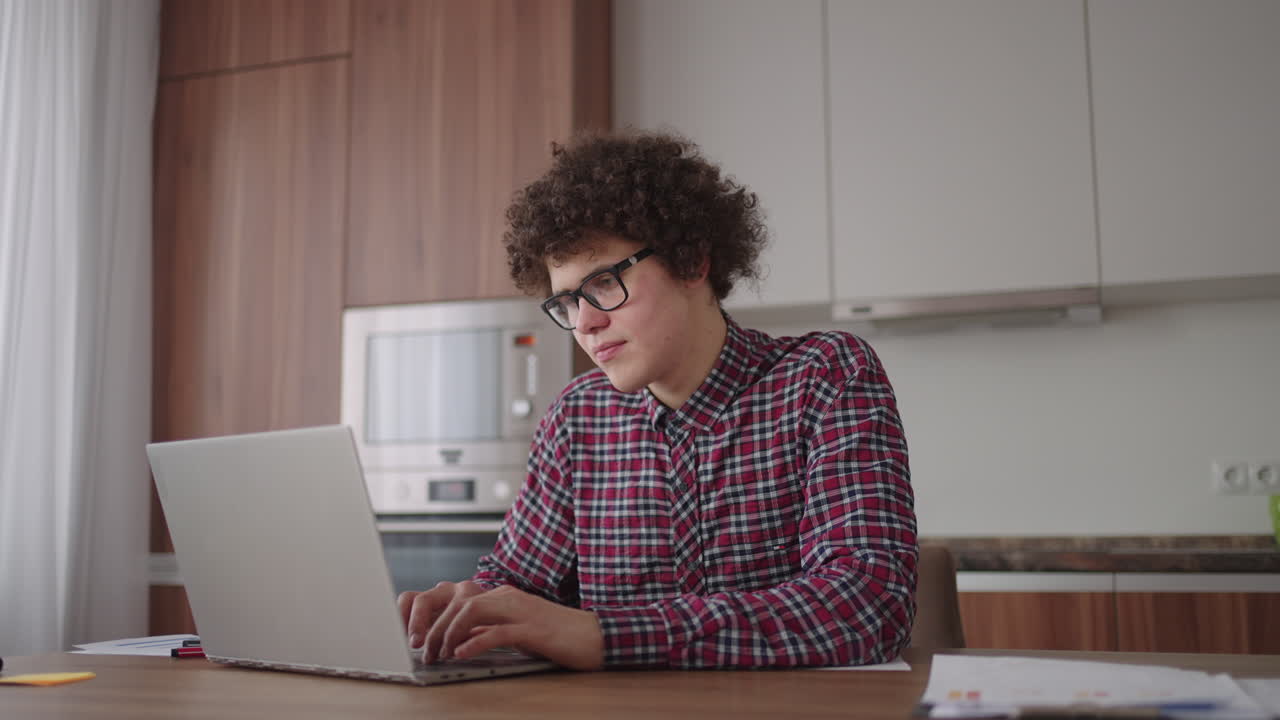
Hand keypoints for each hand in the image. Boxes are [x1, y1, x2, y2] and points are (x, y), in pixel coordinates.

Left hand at [399, 583, 603, 670]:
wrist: (594, 636)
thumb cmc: (557, 636)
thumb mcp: (516, 632)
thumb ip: (490, 632)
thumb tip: (462, 642)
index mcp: (504, 596)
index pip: (460, 600)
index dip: (437, 618)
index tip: (423, 640)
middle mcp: (509, 597)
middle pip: (461, 603)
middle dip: (437, 627)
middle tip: (425, 652)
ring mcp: (522, 611)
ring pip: (473, 611)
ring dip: (450, 633)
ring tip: (439, 654)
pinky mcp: (533, 629)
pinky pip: (498, 631)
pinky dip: (476, 642)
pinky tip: (462, 654)